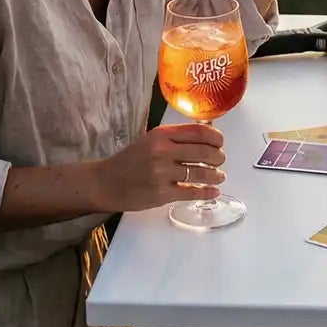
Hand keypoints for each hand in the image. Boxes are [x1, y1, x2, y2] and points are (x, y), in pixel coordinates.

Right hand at [96, 123, 226, 209]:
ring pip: (200, 173)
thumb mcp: (151, 139)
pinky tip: (213, 191)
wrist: (106, 182)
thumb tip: (207, 135)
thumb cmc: (131, 159)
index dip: (216, 138)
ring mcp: (162, 173)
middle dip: (219, 157)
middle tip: (220, 160)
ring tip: (219, 176)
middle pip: (204, 152)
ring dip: (216, 175)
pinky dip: (207, 192)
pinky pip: (191, 192)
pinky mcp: (161, 194)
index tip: (220, 143)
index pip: (199, 132)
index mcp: (162, 134)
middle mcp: (163, 151)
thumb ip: (176, 137)